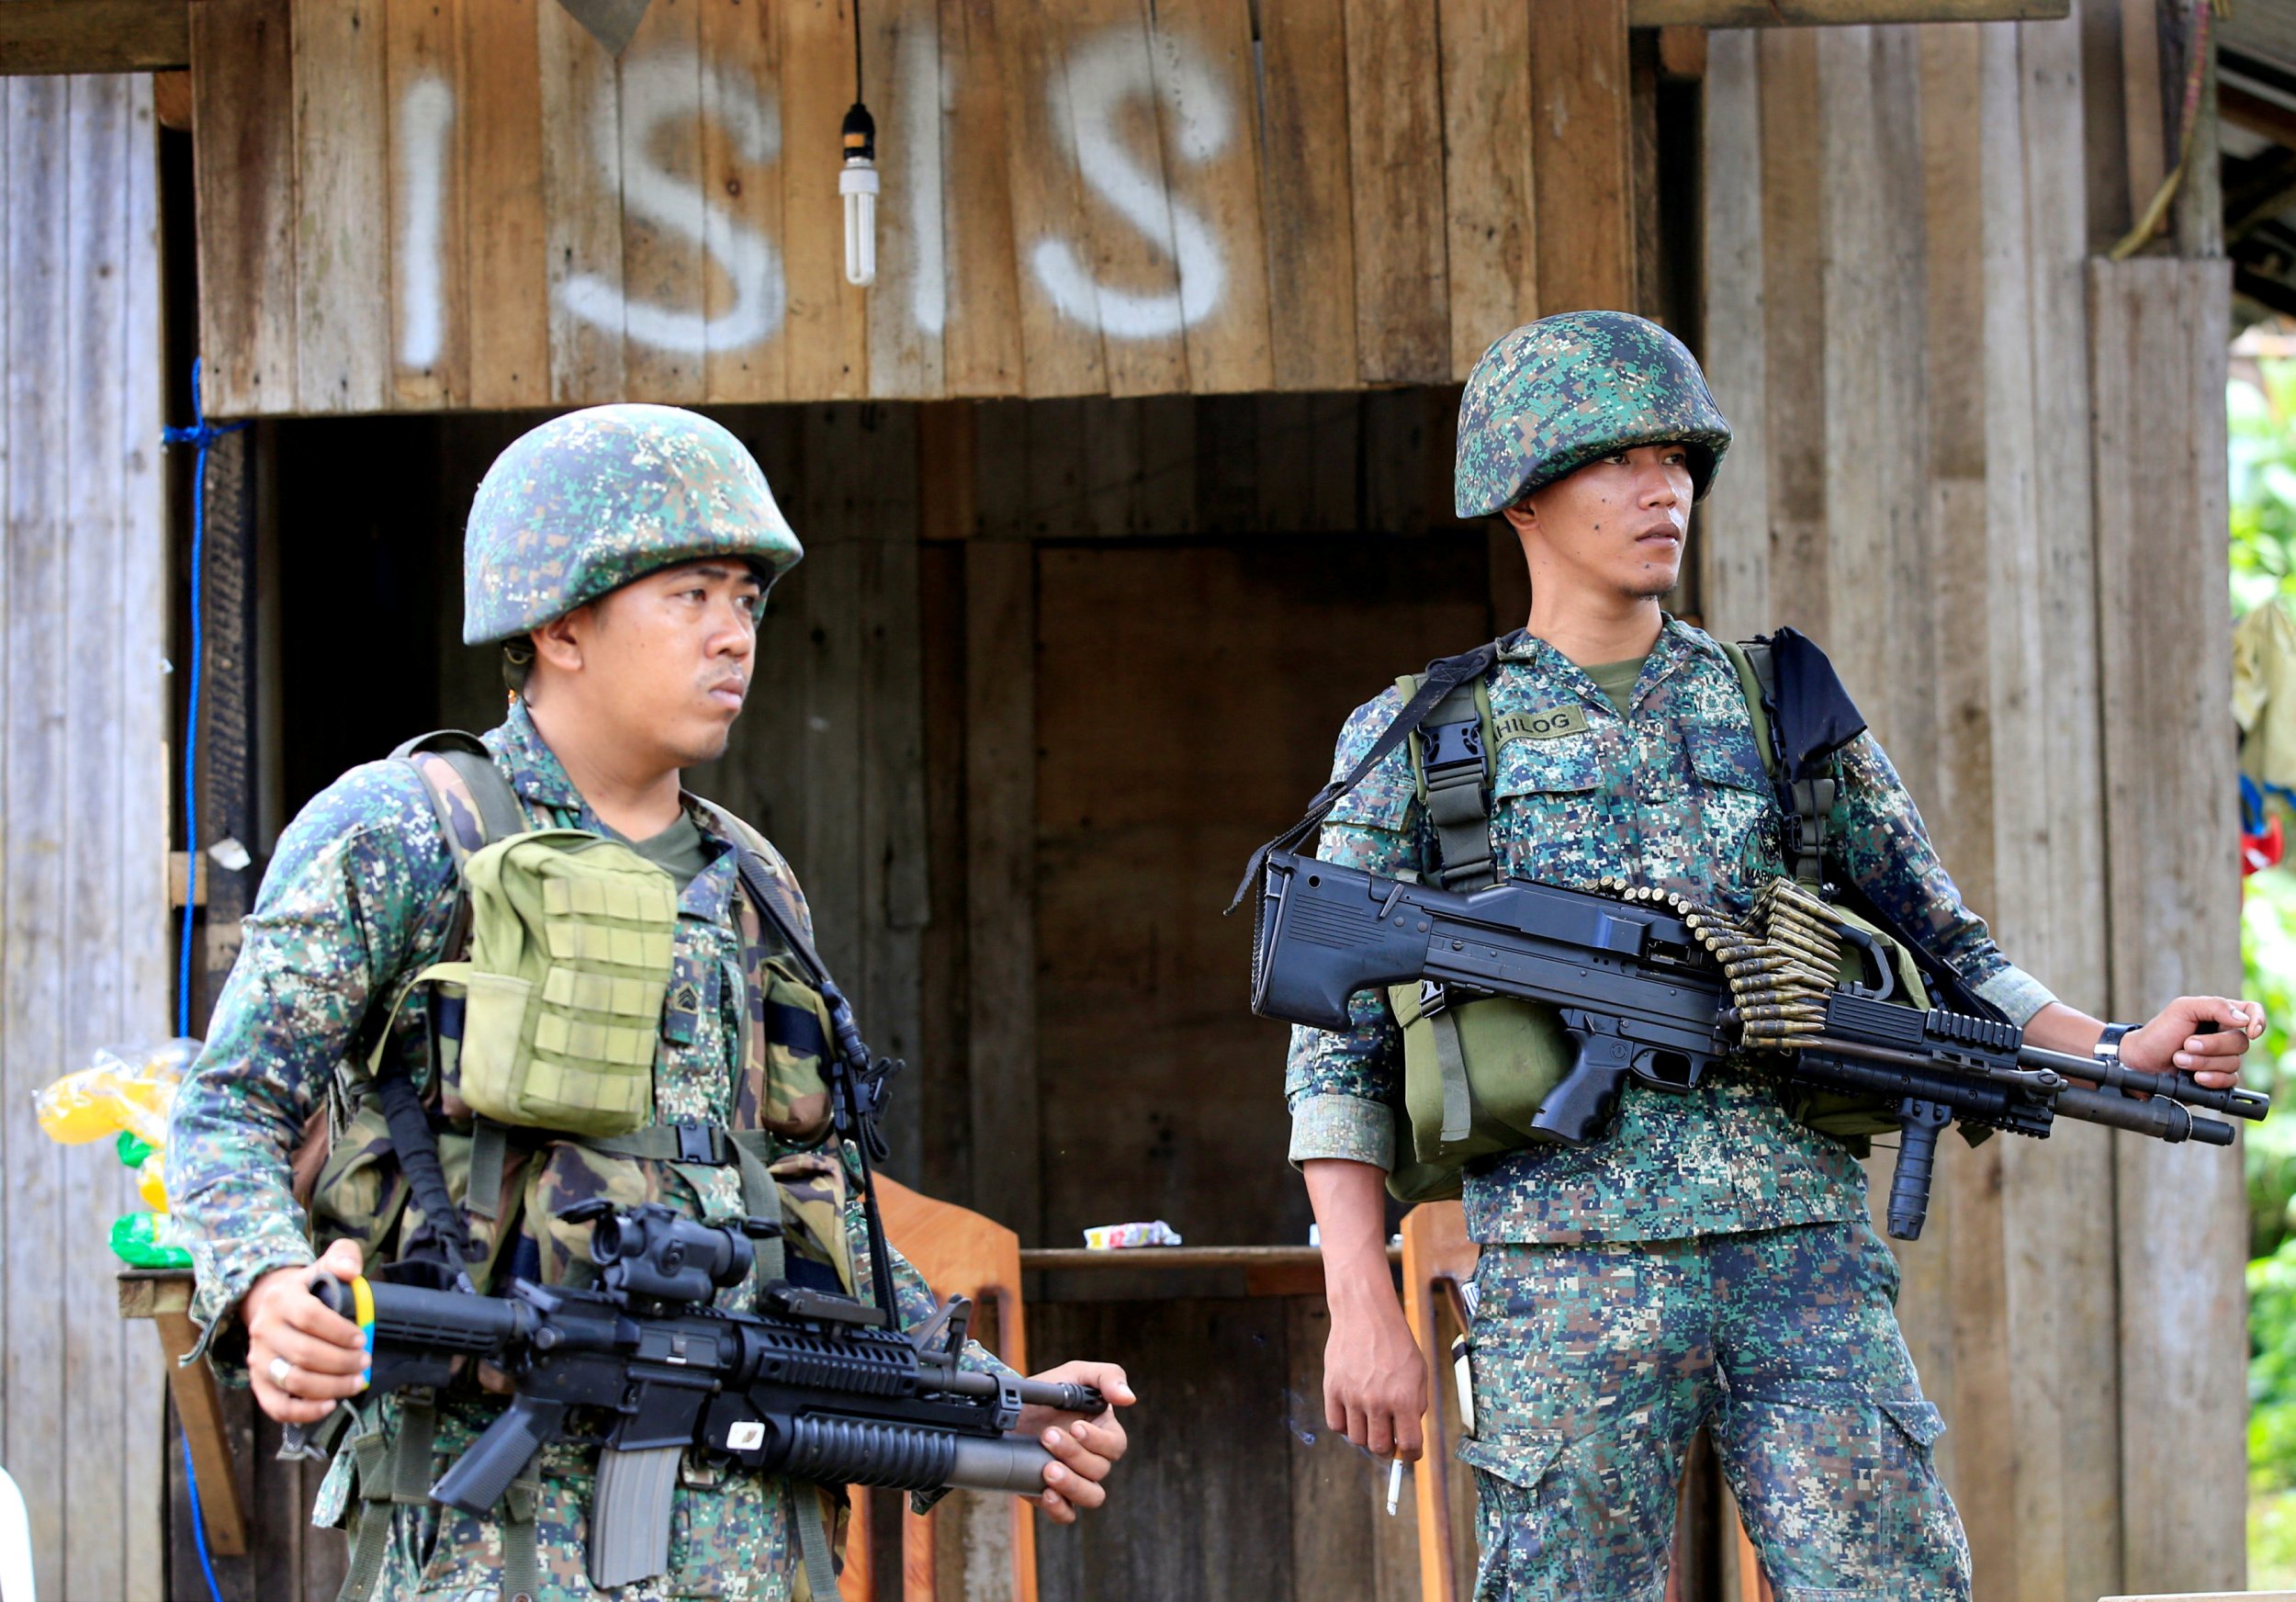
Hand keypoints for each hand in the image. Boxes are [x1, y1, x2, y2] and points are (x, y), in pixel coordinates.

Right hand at [241, 1238, 369, 1424]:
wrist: (271, 1303)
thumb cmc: (308, 1286)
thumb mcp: (326, 1263)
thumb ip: (343, 1256)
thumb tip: (351, 1270)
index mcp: (281, 1299)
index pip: (309, 1317)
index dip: (339, 1331)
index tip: (362, 1338)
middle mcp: (264, 1329)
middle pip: (304, 1354)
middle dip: (341, 1362)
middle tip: (365, 1362)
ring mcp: (258, 1358)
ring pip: (293, 1381)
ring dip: (330, 1387)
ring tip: (357, 1382)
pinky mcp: (257, 1382)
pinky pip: (276, 1406)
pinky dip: (304, 1411)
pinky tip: (329, 1405)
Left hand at [1014, 1360, 1132, 1522]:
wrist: (1009, 1409)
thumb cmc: (1050, 1390)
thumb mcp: (1076, 1373)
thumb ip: (1107, 1377)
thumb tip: (1129, 1397)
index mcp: (1103, 1432)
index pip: (1115, 1445)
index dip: (1097, 1440)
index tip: (1076, 1426)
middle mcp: (1092, 1460)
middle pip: (1100, 1470)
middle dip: (1074, 1454)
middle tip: (1047, 1435)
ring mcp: (1073, 1480)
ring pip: (1091, 1496)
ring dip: (1072, 1484)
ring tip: (1048, 1469)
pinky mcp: (1052, 1496)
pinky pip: (1066, 1514)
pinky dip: (1060, 1508)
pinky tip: (1046, 1493)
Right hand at [1323, 1296, 1426, 1460]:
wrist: (1365, 1314)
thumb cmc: (1396, 1343)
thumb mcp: (1419, 1373)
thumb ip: (1415, 1406)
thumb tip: (1407, 1436)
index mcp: (1404, 1398)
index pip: (1409, 1446)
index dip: (1411, 1455)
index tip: (1409, 1454)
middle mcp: (1378, 1401)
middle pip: (1380, 1448)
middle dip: (1387, 1449)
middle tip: (1389, 1438)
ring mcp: (1352, 1396)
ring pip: (1357, 1439)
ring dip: (1366, 1436)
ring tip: (1371, 1420)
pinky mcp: (1332, 1389)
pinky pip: (1336, 1424)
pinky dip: (1345, 1425)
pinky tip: (1353, 1413)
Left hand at [2117, 997, 2265, 1088]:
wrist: (2141, 1061)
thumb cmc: (2159, 1033)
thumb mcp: (2182, 1009)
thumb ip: (2214, 1006)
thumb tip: (2243, 1019)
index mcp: (2220, 1015)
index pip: (2252, 1012)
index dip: (2258, 1021)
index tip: (2250, 1031)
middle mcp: (2224, 1036)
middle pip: (2240, 1042)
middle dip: (2211, 1046)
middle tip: (2186, 1044)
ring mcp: (2221, 1059)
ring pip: (2233, 1063)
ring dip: (2203, 1062)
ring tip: (2179, 1059)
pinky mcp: (2217, 1079)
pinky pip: (2229, 1081)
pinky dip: (2211, 1079)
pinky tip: (2194, 1077)